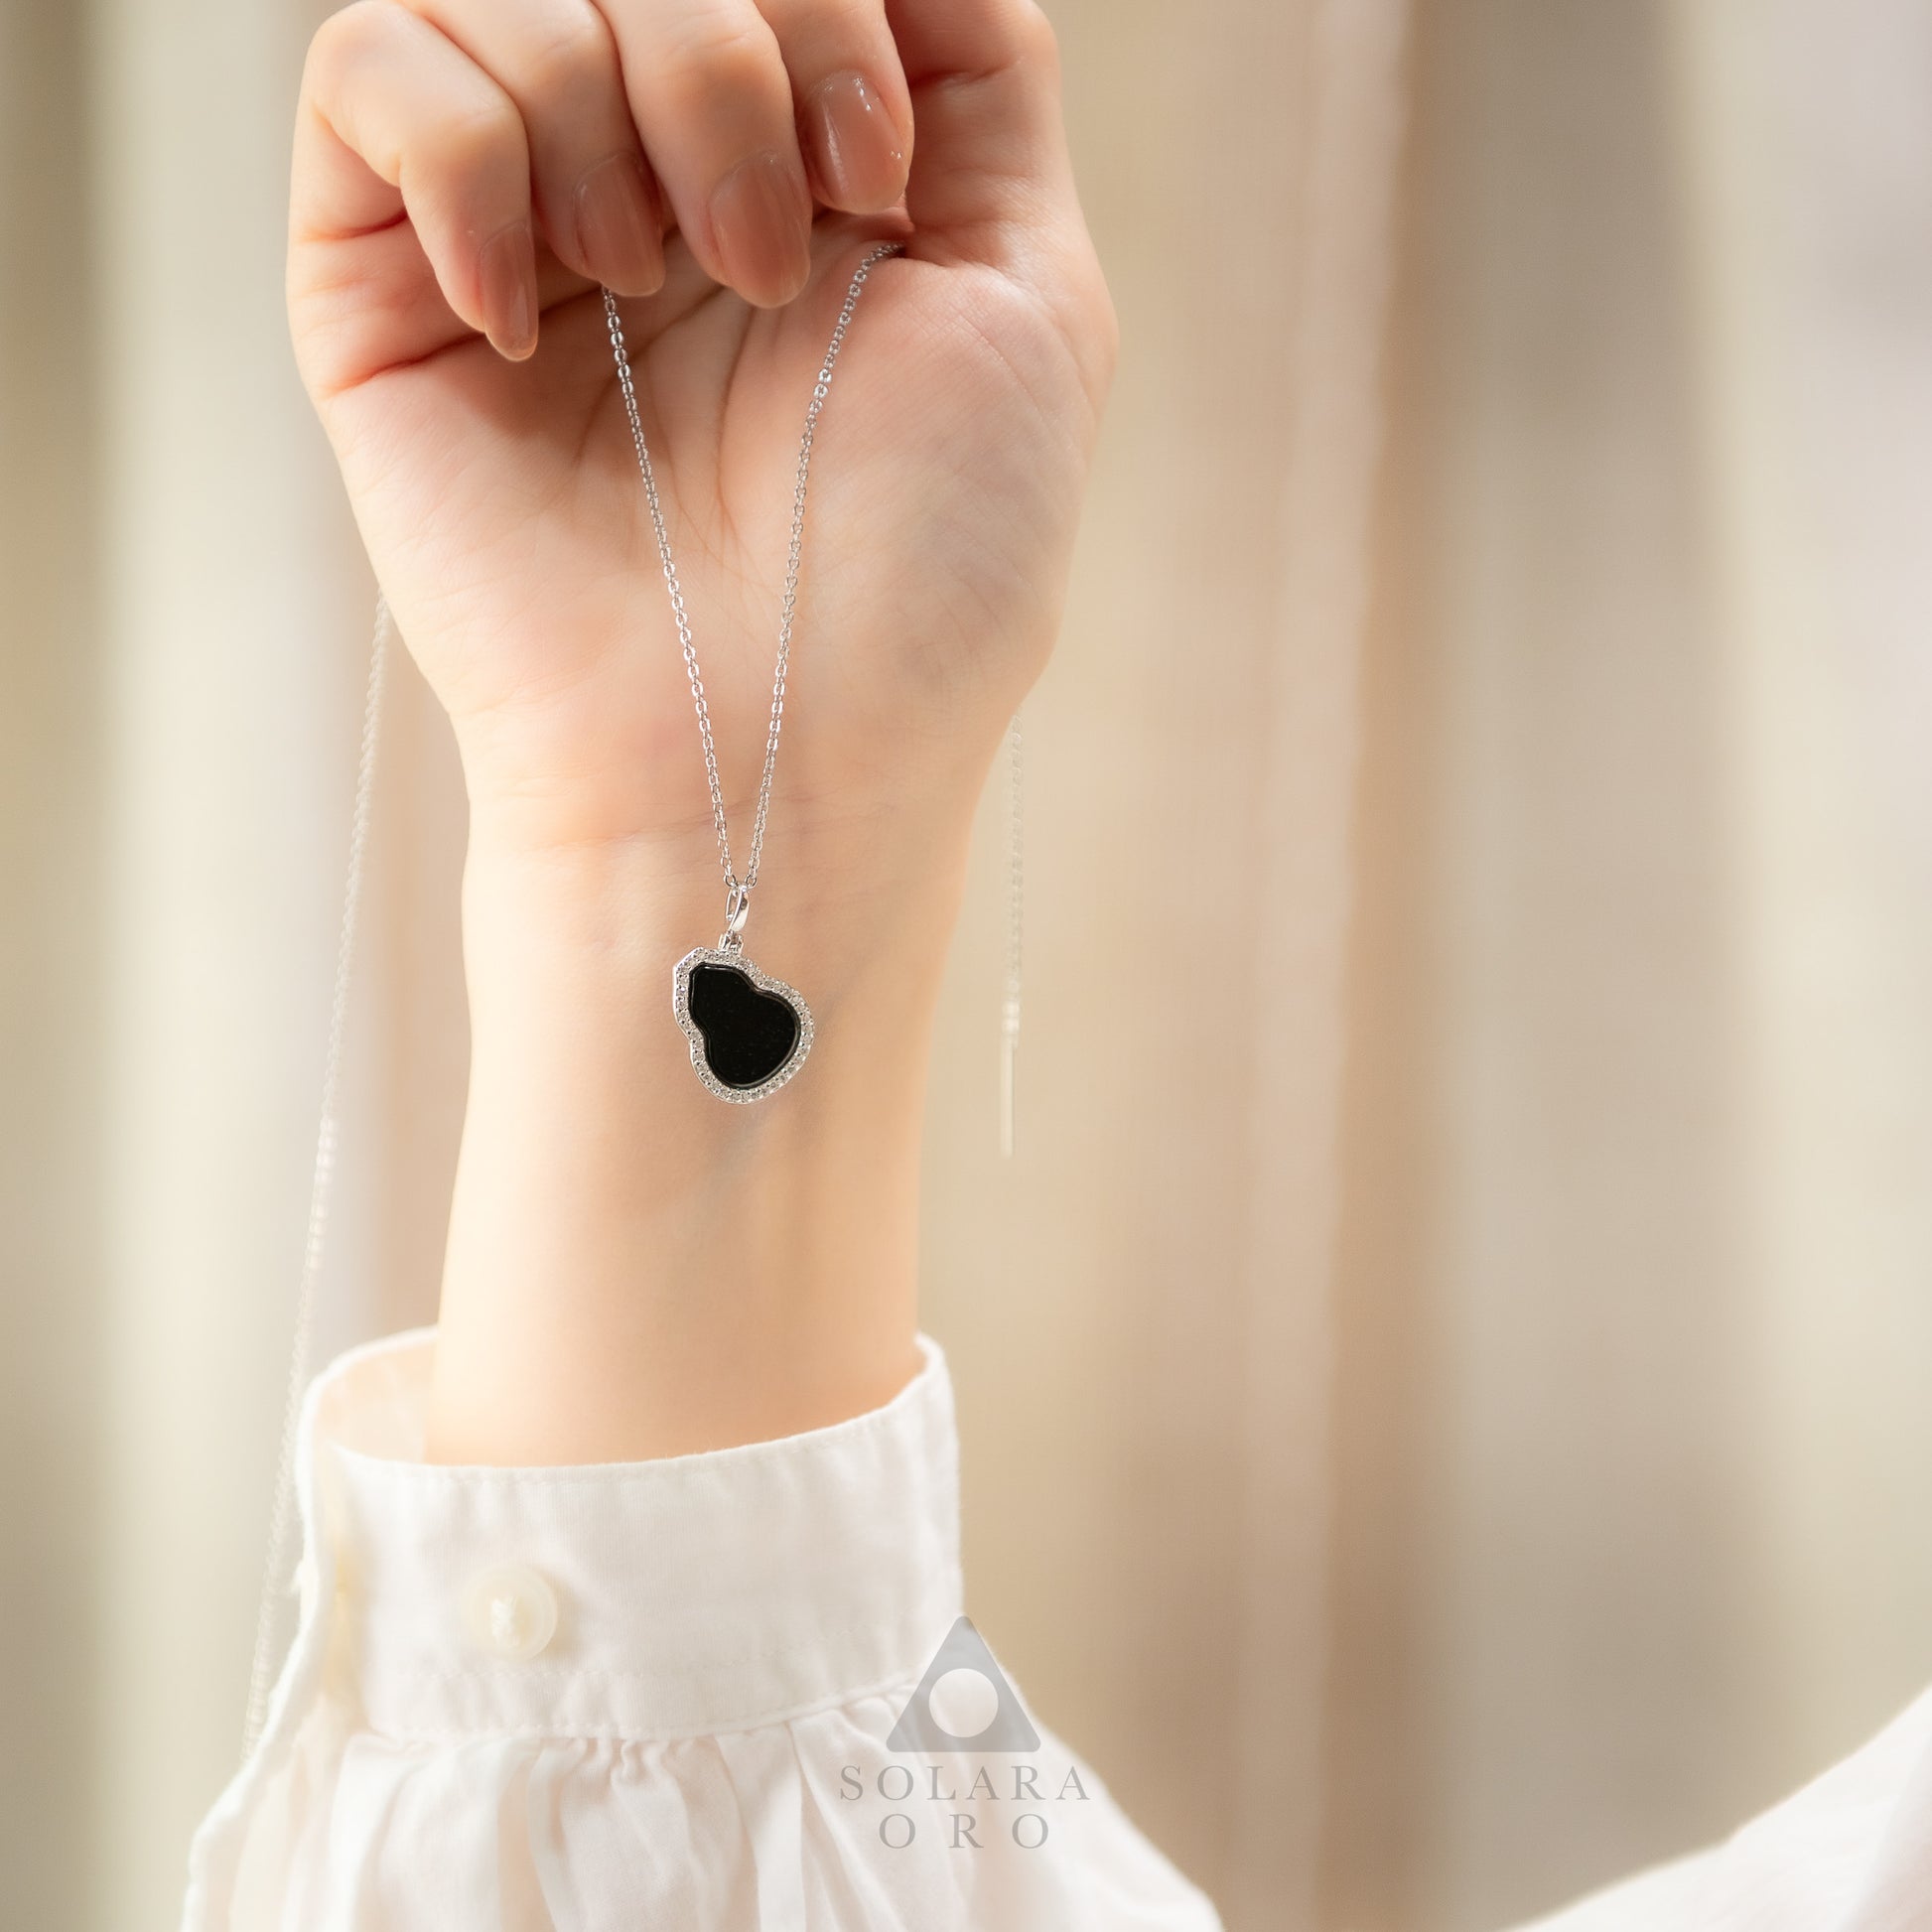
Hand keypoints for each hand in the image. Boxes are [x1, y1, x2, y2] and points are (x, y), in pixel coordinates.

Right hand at [291, 0, 1112, 890]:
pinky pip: (372, 67)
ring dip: (618, 117)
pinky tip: (525, 322)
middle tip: (768, 260)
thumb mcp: (1028, 295)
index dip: (830, 6)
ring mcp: (518, 223)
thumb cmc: (919, 573)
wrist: (770, 755)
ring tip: (658, 299)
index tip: (874, 180)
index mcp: (803, 164)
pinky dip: (466, 157)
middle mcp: (657, 173)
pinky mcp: (386, 287)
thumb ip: (978, 81)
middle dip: (737, 51)